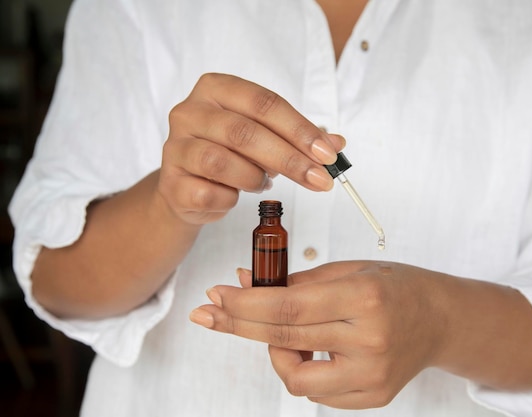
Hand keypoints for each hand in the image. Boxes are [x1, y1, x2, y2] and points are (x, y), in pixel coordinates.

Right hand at [158, 73, 344, 223]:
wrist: (187, 188)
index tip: (328, 154)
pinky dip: (230, 199)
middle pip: (245, 133)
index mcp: (216, 88)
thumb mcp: (266, 137)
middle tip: (320, 180)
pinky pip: (208, 193)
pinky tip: (232, 195)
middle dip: (290, 160)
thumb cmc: (231, 155)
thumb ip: (299, 138)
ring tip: (261, 182)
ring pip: (223, 163)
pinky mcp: (171, 183)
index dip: (300, 129)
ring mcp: (175, 147)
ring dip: (254, 178)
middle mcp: (190, 112)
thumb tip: (337, 145)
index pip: (264, 103)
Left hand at [190, 261, 447, 408]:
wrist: (440, 319)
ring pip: (295, 378)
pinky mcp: (373, 396)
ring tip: (282, 334)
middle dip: (239, 324)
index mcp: (364, 298)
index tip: (217, 296)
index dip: (244, 303)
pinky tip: (310, 350)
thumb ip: (298, 282)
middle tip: (212, 313)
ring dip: (275, 353)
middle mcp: (369, 340)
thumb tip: (247, 284)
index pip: (288, 305)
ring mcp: (372, 375)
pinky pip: (317, 394)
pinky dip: (302, 370)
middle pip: (284, 337)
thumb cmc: (397, 288)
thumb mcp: (349, 270)